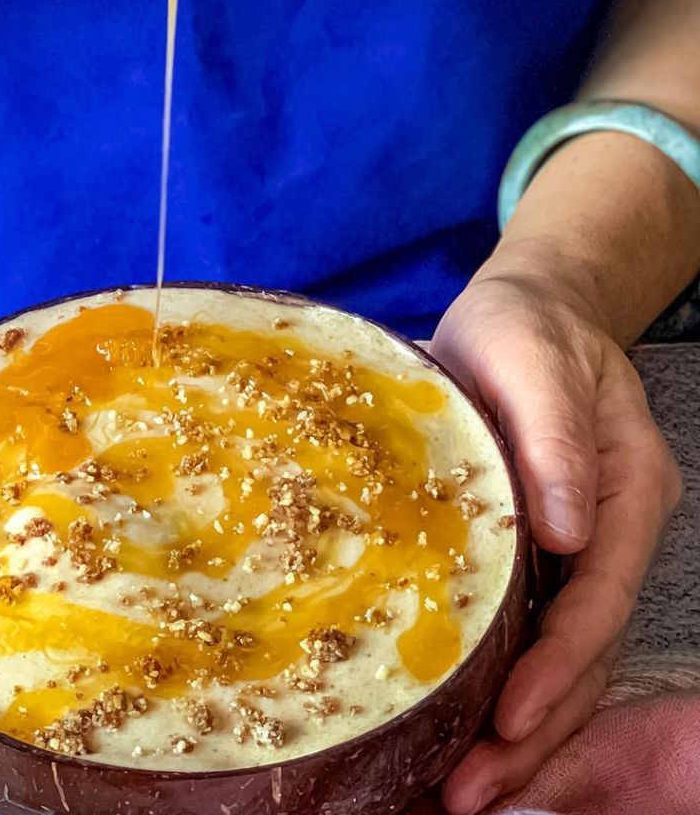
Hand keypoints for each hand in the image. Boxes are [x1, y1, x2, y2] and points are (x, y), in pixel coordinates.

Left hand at [429, 260, 681, 813]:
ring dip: (515, 722)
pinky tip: (453, 712)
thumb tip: (568, 530)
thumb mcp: (533, 362)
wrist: (522, 311)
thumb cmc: (526, 328)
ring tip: (460, 783)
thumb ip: (555, 437)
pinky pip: (523, 623)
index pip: (598, 599)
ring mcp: (569, 541)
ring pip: (556, 649)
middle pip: (583, 648)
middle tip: (473, 794)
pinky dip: (494, 675)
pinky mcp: (526, 541)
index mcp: (623, 492)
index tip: (510, 724)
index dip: (559, 669)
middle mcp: (603, 529)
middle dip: (536, 728)